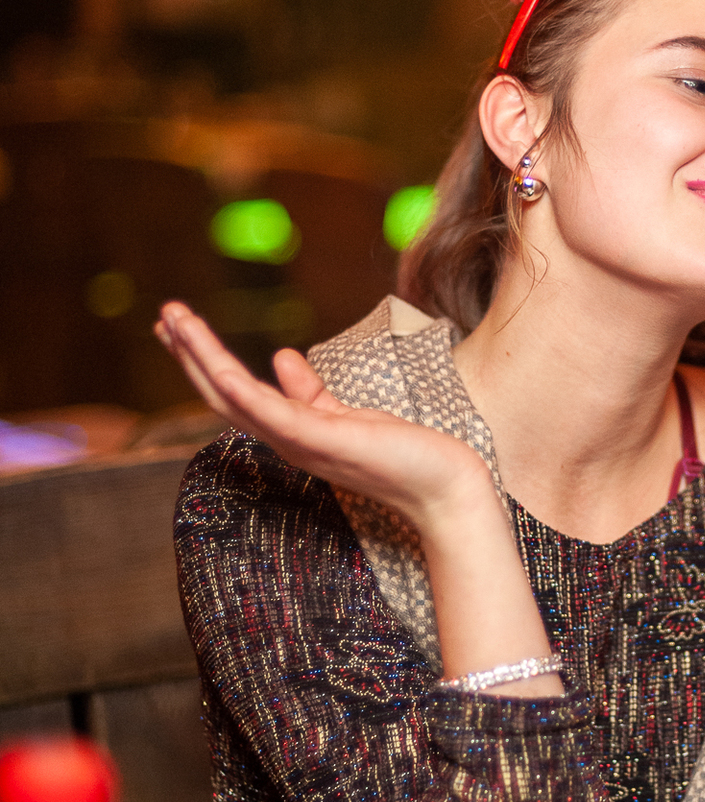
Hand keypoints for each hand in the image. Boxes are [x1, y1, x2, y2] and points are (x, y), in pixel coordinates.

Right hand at [155, 301, 489, 533]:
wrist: (443, 487)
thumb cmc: (400, 455)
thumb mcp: (346, 416)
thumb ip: (311, 392)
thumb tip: (283, 356)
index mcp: (290, 431)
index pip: (233, 393)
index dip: (203, 360)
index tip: (179, 326)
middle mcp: (286, 439)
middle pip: (222, 395)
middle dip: (190, 353)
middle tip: (163, 314)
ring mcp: (302, 442)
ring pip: (236, 399)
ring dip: (202, 359)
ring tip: (176, 320)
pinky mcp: (325, 442)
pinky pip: (275, 416)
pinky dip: (244, 393)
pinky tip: (221, 369)